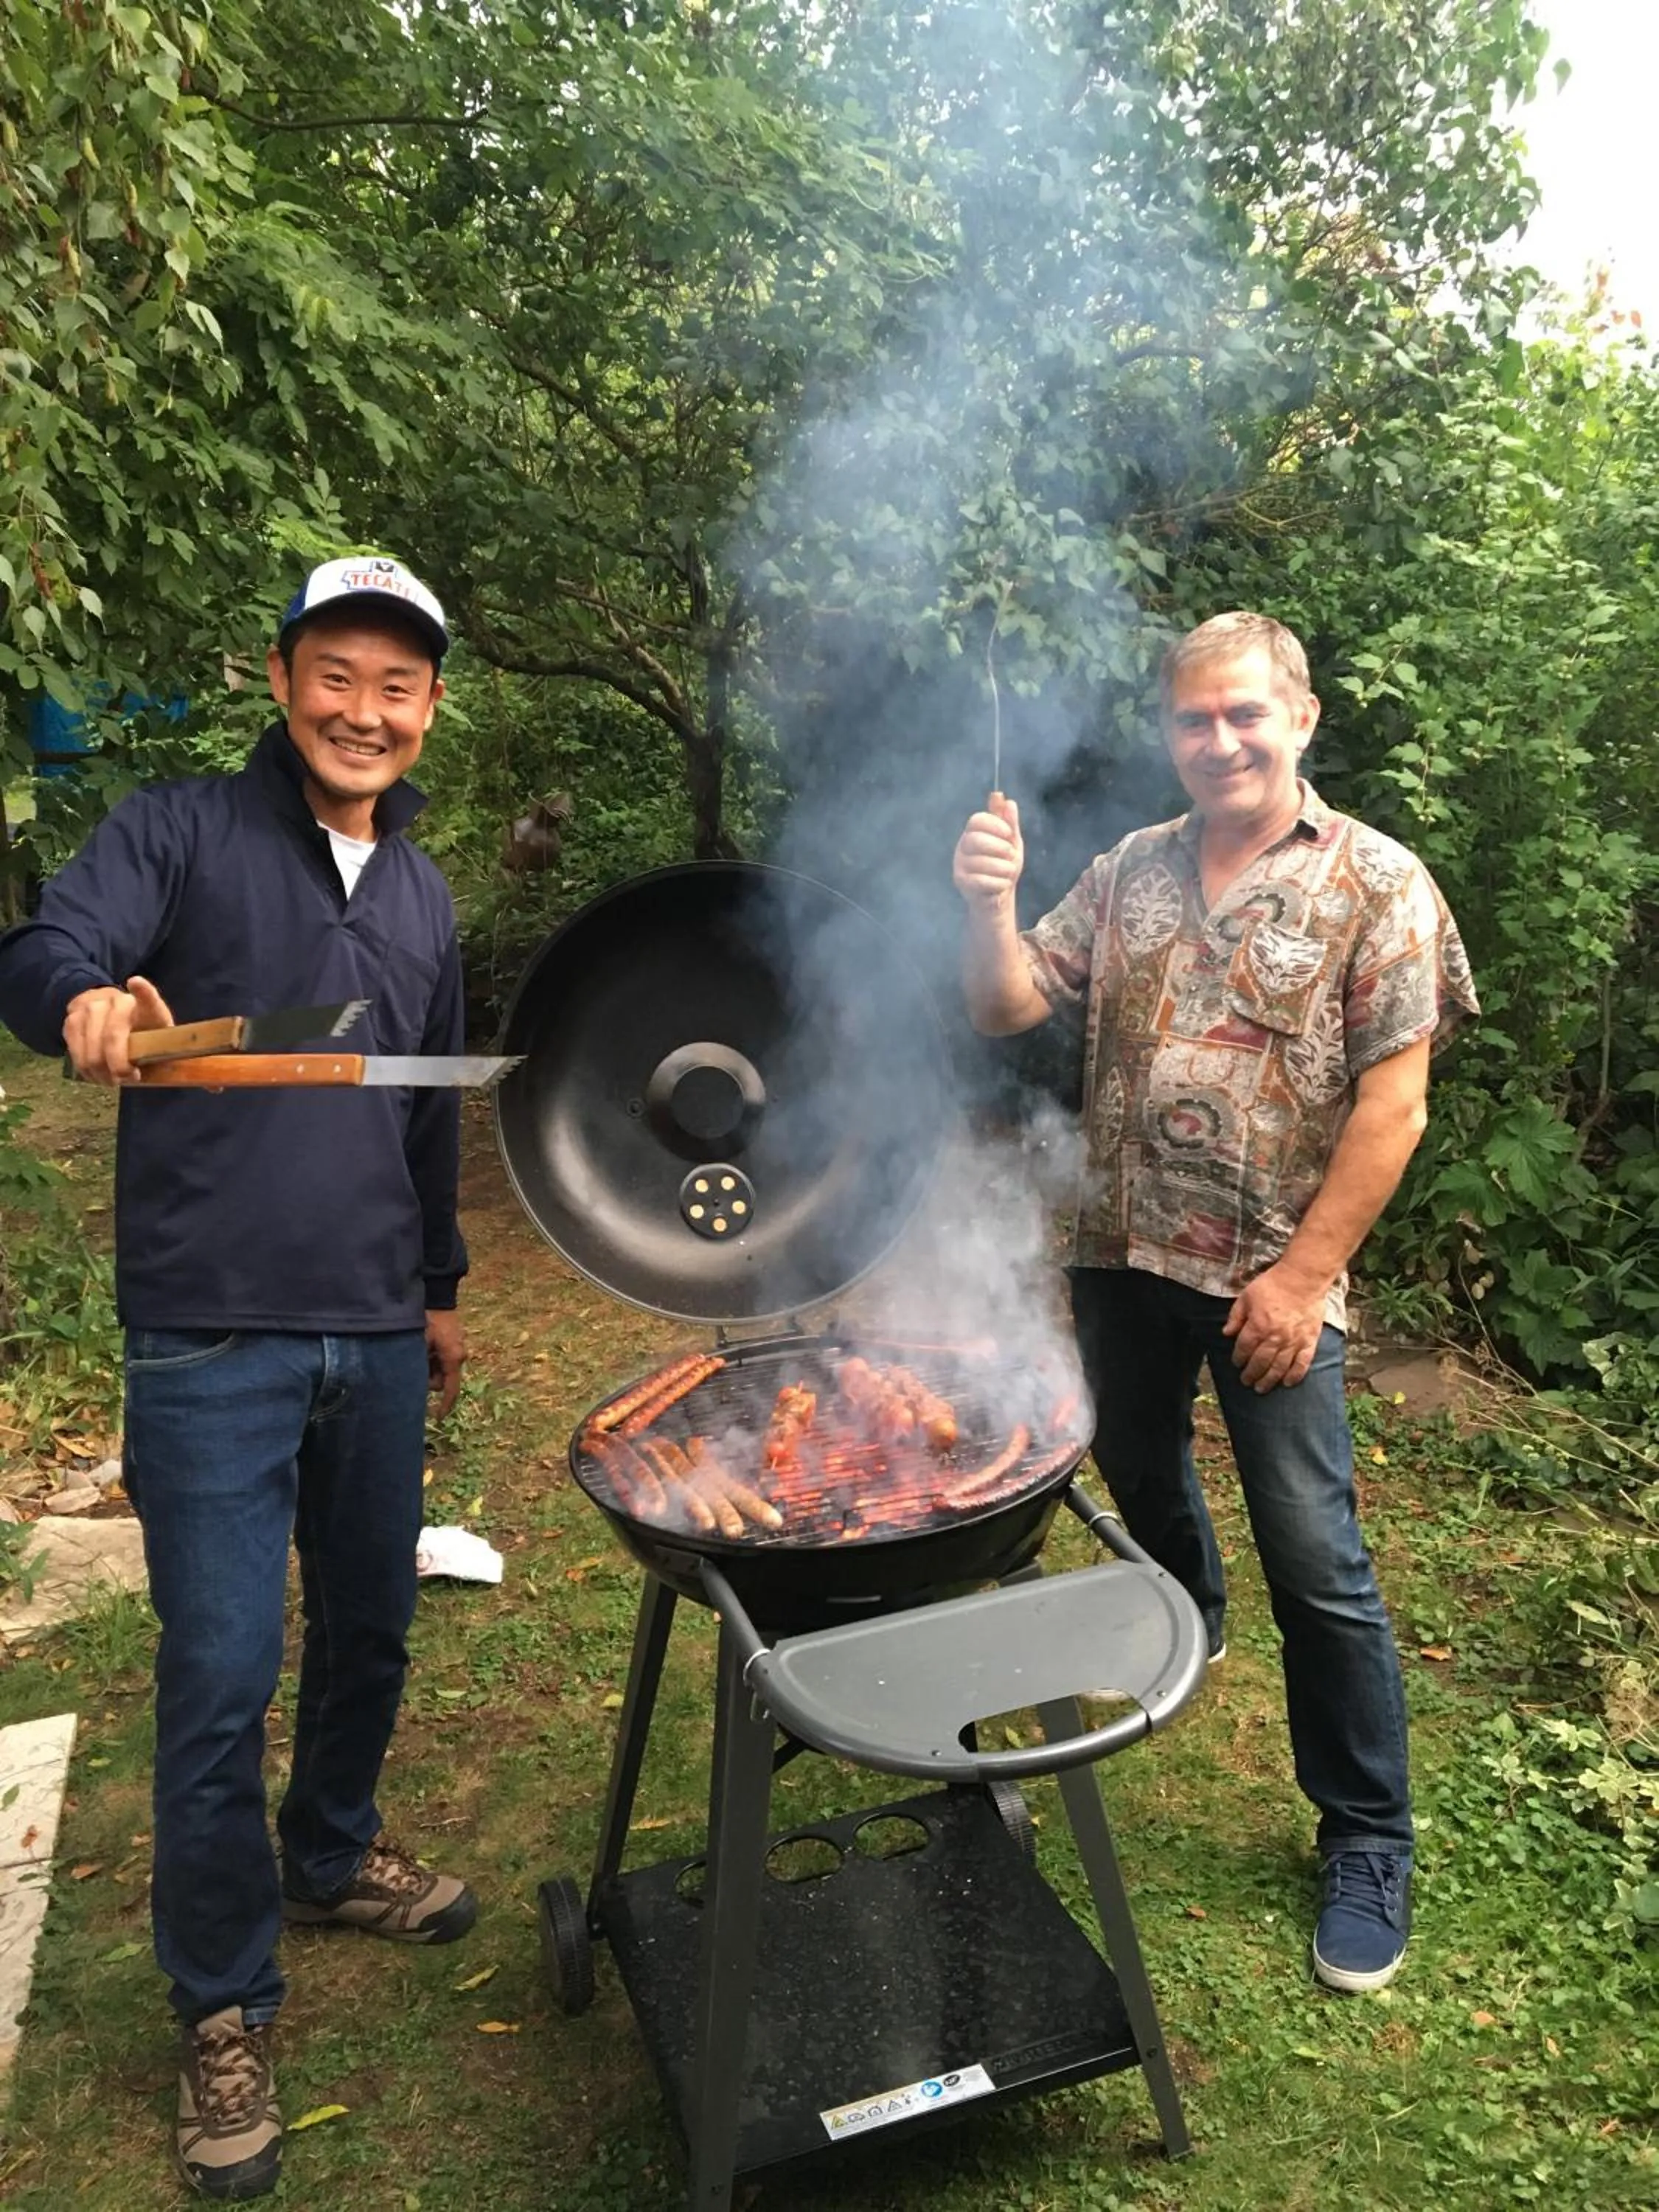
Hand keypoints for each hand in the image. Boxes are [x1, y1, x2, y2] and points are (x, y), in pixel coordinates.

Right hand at [62, 975, 174, 1083]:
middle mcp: (116, 1000)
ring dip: (99, 1071)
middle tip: (125, 1080)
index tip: (135, 983)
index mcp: (146, 1006)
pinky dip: (84, 1067)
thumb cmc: (143, 1032)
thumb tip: (173, 1073)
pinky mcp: (72, 1018)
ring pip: (90, 1047)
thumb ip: (165, 1051)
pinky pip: (74, 1048)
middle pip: (111, 1037)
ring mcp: (91, 1006)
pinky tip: (94, 1073)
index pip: (146, 995)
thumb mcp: (161, 1039)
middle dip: (118, 1066)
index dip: (142, 990)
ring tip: (110, 1080)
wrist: (111, 1013)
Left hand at [425, 1308, 465, 1420]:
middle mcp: (459, 1356)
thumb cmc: (427, 1319)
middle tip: (415, 1362)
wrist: (438, 1295)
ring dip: (428, 1366)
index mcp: (453, 1358)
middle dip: (428, 1377)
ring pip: (440, 1370)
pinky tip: (424, 1345)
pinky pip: (442, 1359)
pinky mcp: (453, 1343)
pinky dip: (432, 1358)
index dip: (445, 1405)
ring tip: (419, 1349)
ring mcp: (457, 1349)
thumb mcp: (419, 1344)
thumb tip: (417, 1385)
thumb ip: (419, 1367)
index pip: (451, 1389)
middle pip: (442, 1380)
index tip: (438, 1418)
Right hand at [953, 791, 1023, 909]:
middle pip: (977, 839)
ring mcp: (959, 864)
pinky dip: (999, 883)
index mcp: (973, 833)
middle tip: (1011, 855)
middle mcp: (962, 846)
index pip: (977, 820)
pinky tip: (1003, 885)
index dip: (996, 825)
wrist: (999, 895)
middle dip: (1001, 848)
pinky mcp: (961, 882)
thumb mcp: (1011, 841)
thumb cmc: (1004, 865)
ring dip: (1004, 869)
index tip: (1010, 834)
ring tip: (1009, 873)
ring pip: (982, 862)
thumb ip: (1008, 821)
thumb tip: (1003, 797)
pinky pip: (981, 880)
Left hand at [1222, 1264, 1327, 1392]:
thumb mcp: (1246, 1297)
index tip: (1237, 1363)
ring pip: (1279, 1368)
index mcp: (1257, 1326)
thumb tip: (1226, 1333)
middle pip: (1260, 1363)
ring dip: (1268, 1380)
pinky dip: (1294, 1376)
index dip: (1238, 1358)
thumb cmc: (1273, 1285)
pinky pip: (1302, 1364)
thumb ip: (1235, 1317)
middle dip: (1251, 1375)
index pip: (1244, 1349)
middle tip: (1246, 1381)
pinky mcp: (1309, 1341)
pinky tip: (1287, 1383)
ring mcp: (1293, 1341)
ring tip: (1261, 1388)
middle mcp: (1275, 1338)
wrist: (1303, 1279)